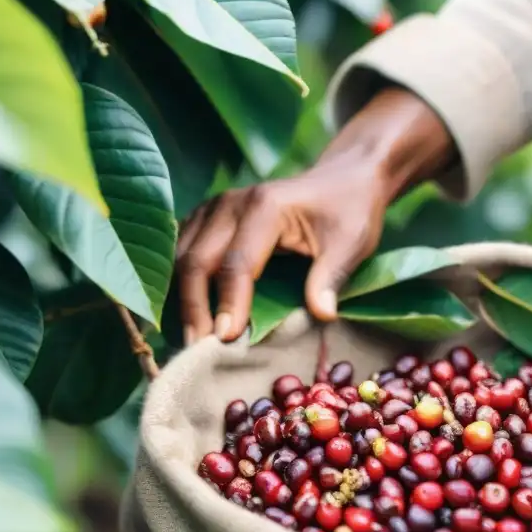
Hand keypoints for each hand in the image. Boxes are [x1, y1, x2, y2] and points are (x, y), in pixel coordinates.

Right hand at [177, 89, 456, 343]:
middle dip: (194, 309)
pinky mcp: (207, 218)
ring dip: (181, 300)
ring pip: (180, 258)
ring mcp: (213, 208)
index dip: (229, 304)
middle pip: (196, 261)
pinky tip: (190, 315)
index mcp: (264, 207)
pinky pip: (182, 252)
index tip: (227, 340)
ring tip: (192, 340)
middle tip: (199, 352)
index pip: (236, 264)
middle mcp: (229, 204)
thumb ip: (332, 277)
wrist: (342, 180)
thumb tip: (322, 315)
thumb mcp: (351, 242)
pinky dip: (181, 284)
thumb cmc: (348, 212)